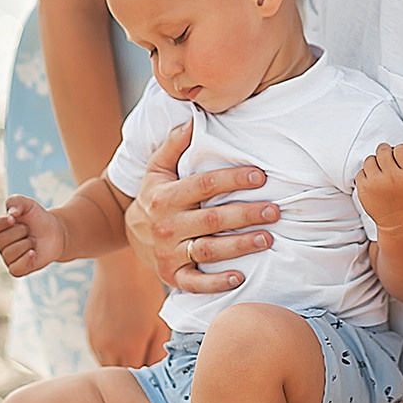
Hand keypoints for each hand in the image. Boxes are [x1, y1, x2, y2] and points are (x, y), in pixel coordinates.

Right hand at [0, 195, 64, 275]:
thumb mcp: (28, 204)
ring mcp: (9, 257)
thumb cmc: (37, 217)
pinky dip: (25, 260)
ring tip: (33, 240)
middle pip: (1, 240)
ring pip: (9, 254)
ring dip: (27, 244)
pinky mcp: (19, 269)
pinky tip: (33, 253)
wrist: (55, 232)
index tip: (13, 218)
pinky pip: (15, 270)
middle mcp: (0, 243)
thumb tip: (11, 212)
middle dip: (20, 231)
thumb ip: (16, 202)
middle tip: (29, 229)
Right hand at [85, 248, 168, 366]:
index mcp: (129, 349)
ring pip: (107, 364)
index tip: (154, 368)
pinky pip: (99, 349)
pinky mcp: (89, 329)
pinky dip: (109, 348)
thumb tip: (156, 372)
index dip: (146, 377)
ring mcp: (95, 339)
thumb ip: (158, 353)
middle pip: (120, 374)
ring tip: (133, 344)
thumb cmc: (146, 292)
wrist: (121, 267)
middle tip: (145, 357)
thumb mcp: (160, 324)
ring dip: (119, 360)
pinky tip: (121, 332)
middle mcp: (108, 349)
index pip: (136, 380)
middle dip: (132, 369)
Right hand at [123, 121, 279, 294]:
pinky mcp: (172, 276)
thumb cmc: (153, 195)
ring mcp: (169, 253)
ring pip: (209, 251)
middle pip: (211, 220)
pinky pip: (195, 283)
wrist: (128, 232)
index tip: (260, 176)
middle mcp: (167, 226)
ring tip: (268, 238)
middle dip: (246, 214)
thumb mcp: (156, 168)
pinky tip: (240, 278)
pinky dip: (217, 283)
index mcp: (165, 197)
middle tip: (275, 210)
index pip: (204, 185)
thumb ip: (173, 144)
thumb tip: (193, 118)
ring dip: (240, 246)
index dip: (233, 179)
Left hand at [355, 143, 402, 232]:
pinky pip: (361, 171)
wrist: (399, 223)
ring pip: (370, 159)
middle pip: (383, 150)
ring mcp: (375, 184)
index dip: (402, 152)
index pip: (401, 148)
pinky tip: (376, 183)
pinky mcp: (363, 189)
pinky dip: (367, 175)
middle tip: (391, 164)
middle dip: (387, 154)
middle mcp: (392, 178)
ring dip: (376, 163)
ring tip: (383, 174)